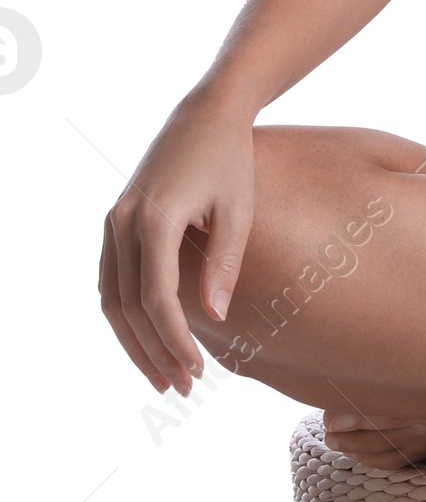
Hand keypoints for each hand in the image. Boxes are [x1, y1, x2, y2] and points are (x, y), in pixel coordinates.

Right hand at [99, 92, 256, 396]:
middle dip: (153, 351)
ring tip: (163, 375)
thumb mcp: (238, 210)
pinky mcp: (116, 220)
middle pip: (128, 307)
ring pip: (111, 298)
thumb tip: (215, 319)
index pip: (157, 299)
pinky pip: (111, 279)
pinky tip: (146, 338)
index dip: (175, 339)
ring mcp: (114, 221)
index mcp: (155, 219)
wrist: (206, 114)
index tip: (198, 370)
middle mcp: (124, 222)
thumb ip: (224, 264)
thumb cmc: (230, 160)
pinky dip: (125, 314)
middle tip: (181, 387)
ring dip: (134, 341)